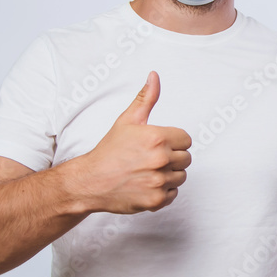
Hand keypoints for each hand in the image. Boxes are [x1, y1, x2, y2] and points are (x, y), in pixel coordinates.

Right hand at [76, 71, 191, 213]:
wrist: (90, 181)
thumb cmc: (109, 151)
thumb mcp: (127, 120)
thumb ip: (146, 98)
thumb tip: (154, 76)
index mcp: (157, 138)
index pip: (186, 140)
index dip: (173, 142)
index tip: (157, 145)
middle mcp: (160, 159)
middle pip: (186, 158)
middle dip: (172, 158)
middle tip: (150, 158)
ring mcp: (159, 181)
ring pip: (181, 176)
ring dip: (168, 175)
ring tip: (147, 171)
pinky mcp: (156, 200)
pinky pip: (173, 194)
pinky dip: (162, 191)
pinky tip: (146, 184)